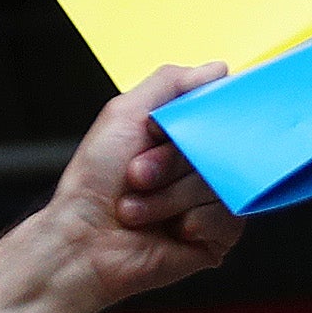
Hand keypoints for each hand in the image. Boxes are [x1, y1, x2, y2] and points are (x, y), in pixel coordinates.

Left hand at [23, 64, 240, 310]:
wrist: (82, 241)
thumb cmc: (94, 182)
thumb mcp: (124, 114)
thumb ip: (170, 82)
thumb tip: (218, 70)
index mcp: (183, 138)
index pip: (221, 113)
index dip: (201, 120)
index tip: (164, 131)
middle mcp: (199, 167)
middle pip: (223, 147)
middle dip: (173, 161)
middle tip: (137, 174)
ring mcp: (210, 202)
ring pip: (223, 183)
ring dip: (174, 195)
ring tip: (138, 208)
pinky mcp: (216, 238)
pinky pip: (229, 217)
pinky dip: (194, 221)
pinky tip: (168, 231)